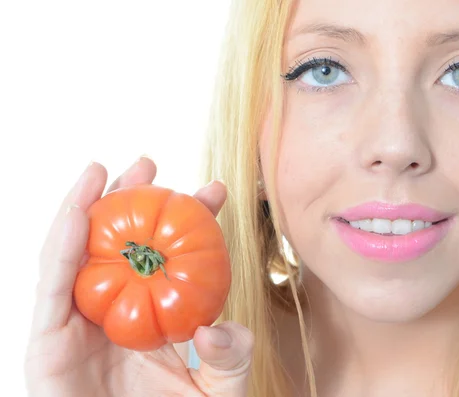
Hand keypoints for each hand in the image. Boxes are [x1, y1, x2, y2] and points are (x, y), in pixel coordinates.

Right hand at [25, 157, 253, 396]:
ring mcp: (78, 328)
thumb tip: (221, 326)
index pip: (170, 260)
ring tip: (105, 169)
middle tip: (152, 164)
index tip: (213, 191)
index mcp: (153, 319)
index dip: (190, 222)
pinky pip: (50, 289)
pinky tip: (78, 210)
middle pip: (119, 248)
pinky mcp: (46, 346)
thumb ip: (230, 360)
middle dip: (132, 202)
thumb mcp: (219, 393)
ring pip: (78, 257)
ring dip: (87, 209)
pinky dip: (61, 247)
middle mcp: (113, 315)